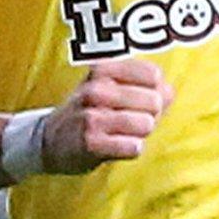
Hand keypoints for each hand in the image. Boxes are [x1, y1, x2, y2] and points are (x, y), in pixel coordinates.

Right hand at [41, 58, 174, 173]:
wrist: (47, 140)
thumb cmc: (89, 111)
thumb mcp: (111, 88)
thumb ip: (146, 86)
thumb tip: (170, 92)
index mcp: (103, 69)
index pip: (154, 75)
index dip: (153, 91)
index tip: (136, 100)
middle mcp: (96, 89)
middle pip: (154, 101)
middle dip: (149, 115)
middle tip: (127, 122)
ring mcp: (92, 116)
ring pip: (146, 124)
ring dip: (139, 134)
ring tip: (120, 134)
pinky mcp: (91, 143)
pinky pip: (134, 147)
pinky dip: (131, 150)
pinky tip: (115, 147)